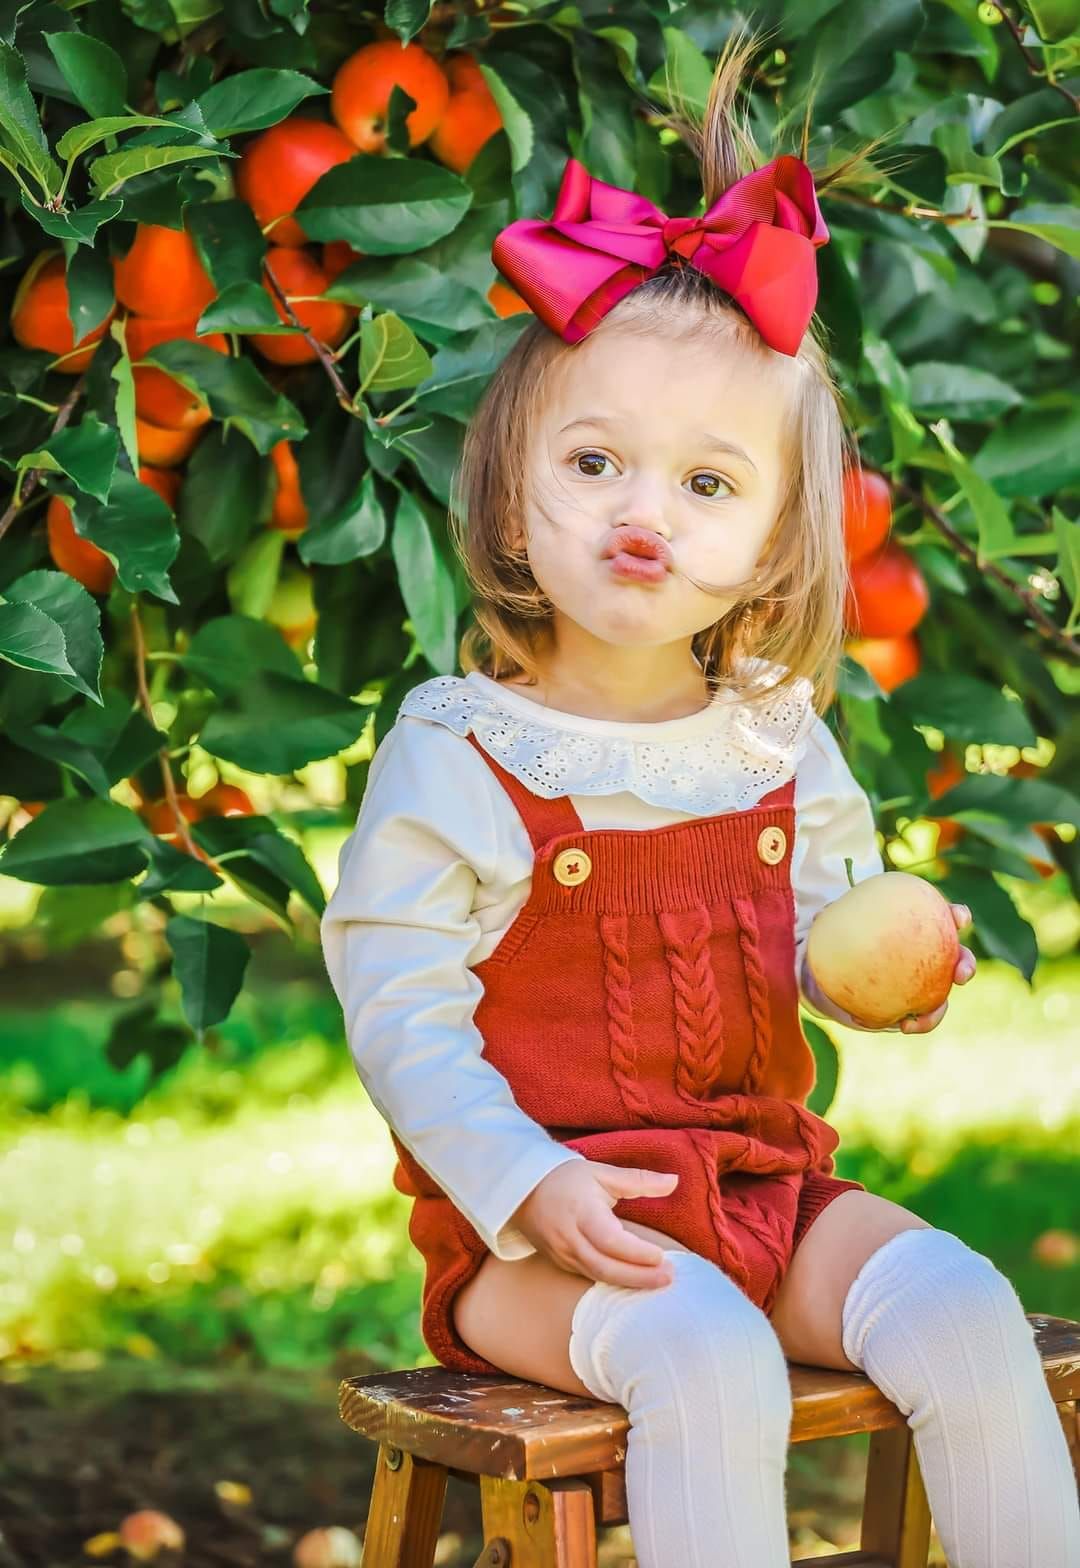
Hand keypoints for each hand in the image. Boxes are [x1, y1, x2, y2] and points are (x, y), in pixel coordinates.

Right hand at [509, 1159, 678, 1287]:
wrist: (521, 1191)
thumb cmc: (566, 1179)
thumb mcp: (601, 1173)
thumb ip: (639, 1180)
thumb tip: (675, 1181)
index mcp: (580, 1212)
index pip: (610, 1240)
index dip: (636, 1252)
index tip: (662, 1256)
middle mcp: (569, 1238)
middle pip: (605, 1267)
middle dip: (639, 1277)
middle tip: (669, 1278)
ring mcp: (562, 1255)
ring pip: (598, 1277)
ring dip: (629, 1283)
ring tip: (659, 1283)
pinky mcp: (561, 1264)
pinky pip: (590, 1278)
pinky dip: (614, 1283)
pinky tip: (636, 1283)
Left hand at [802, 903, 975, 1033]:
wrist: (838, 975)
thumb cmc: (843, 940)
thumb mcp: (836, 928)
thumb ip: (833, 921)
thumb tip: (822, 915)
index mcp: (920, 930)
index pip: (944, 917)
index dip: (957, 916)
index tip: (958, 918)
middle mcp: (929, 958)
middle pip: (957, 959)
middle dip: (966, 965)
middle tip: (961, 973)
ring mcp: (924, 985)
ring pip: (942, 996)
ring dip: (939, 1010)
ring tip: (923, 1017)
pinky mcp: (914, 1008)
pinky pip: (918, 1018)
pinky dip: (911, 1023)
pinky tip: (899, 1025)